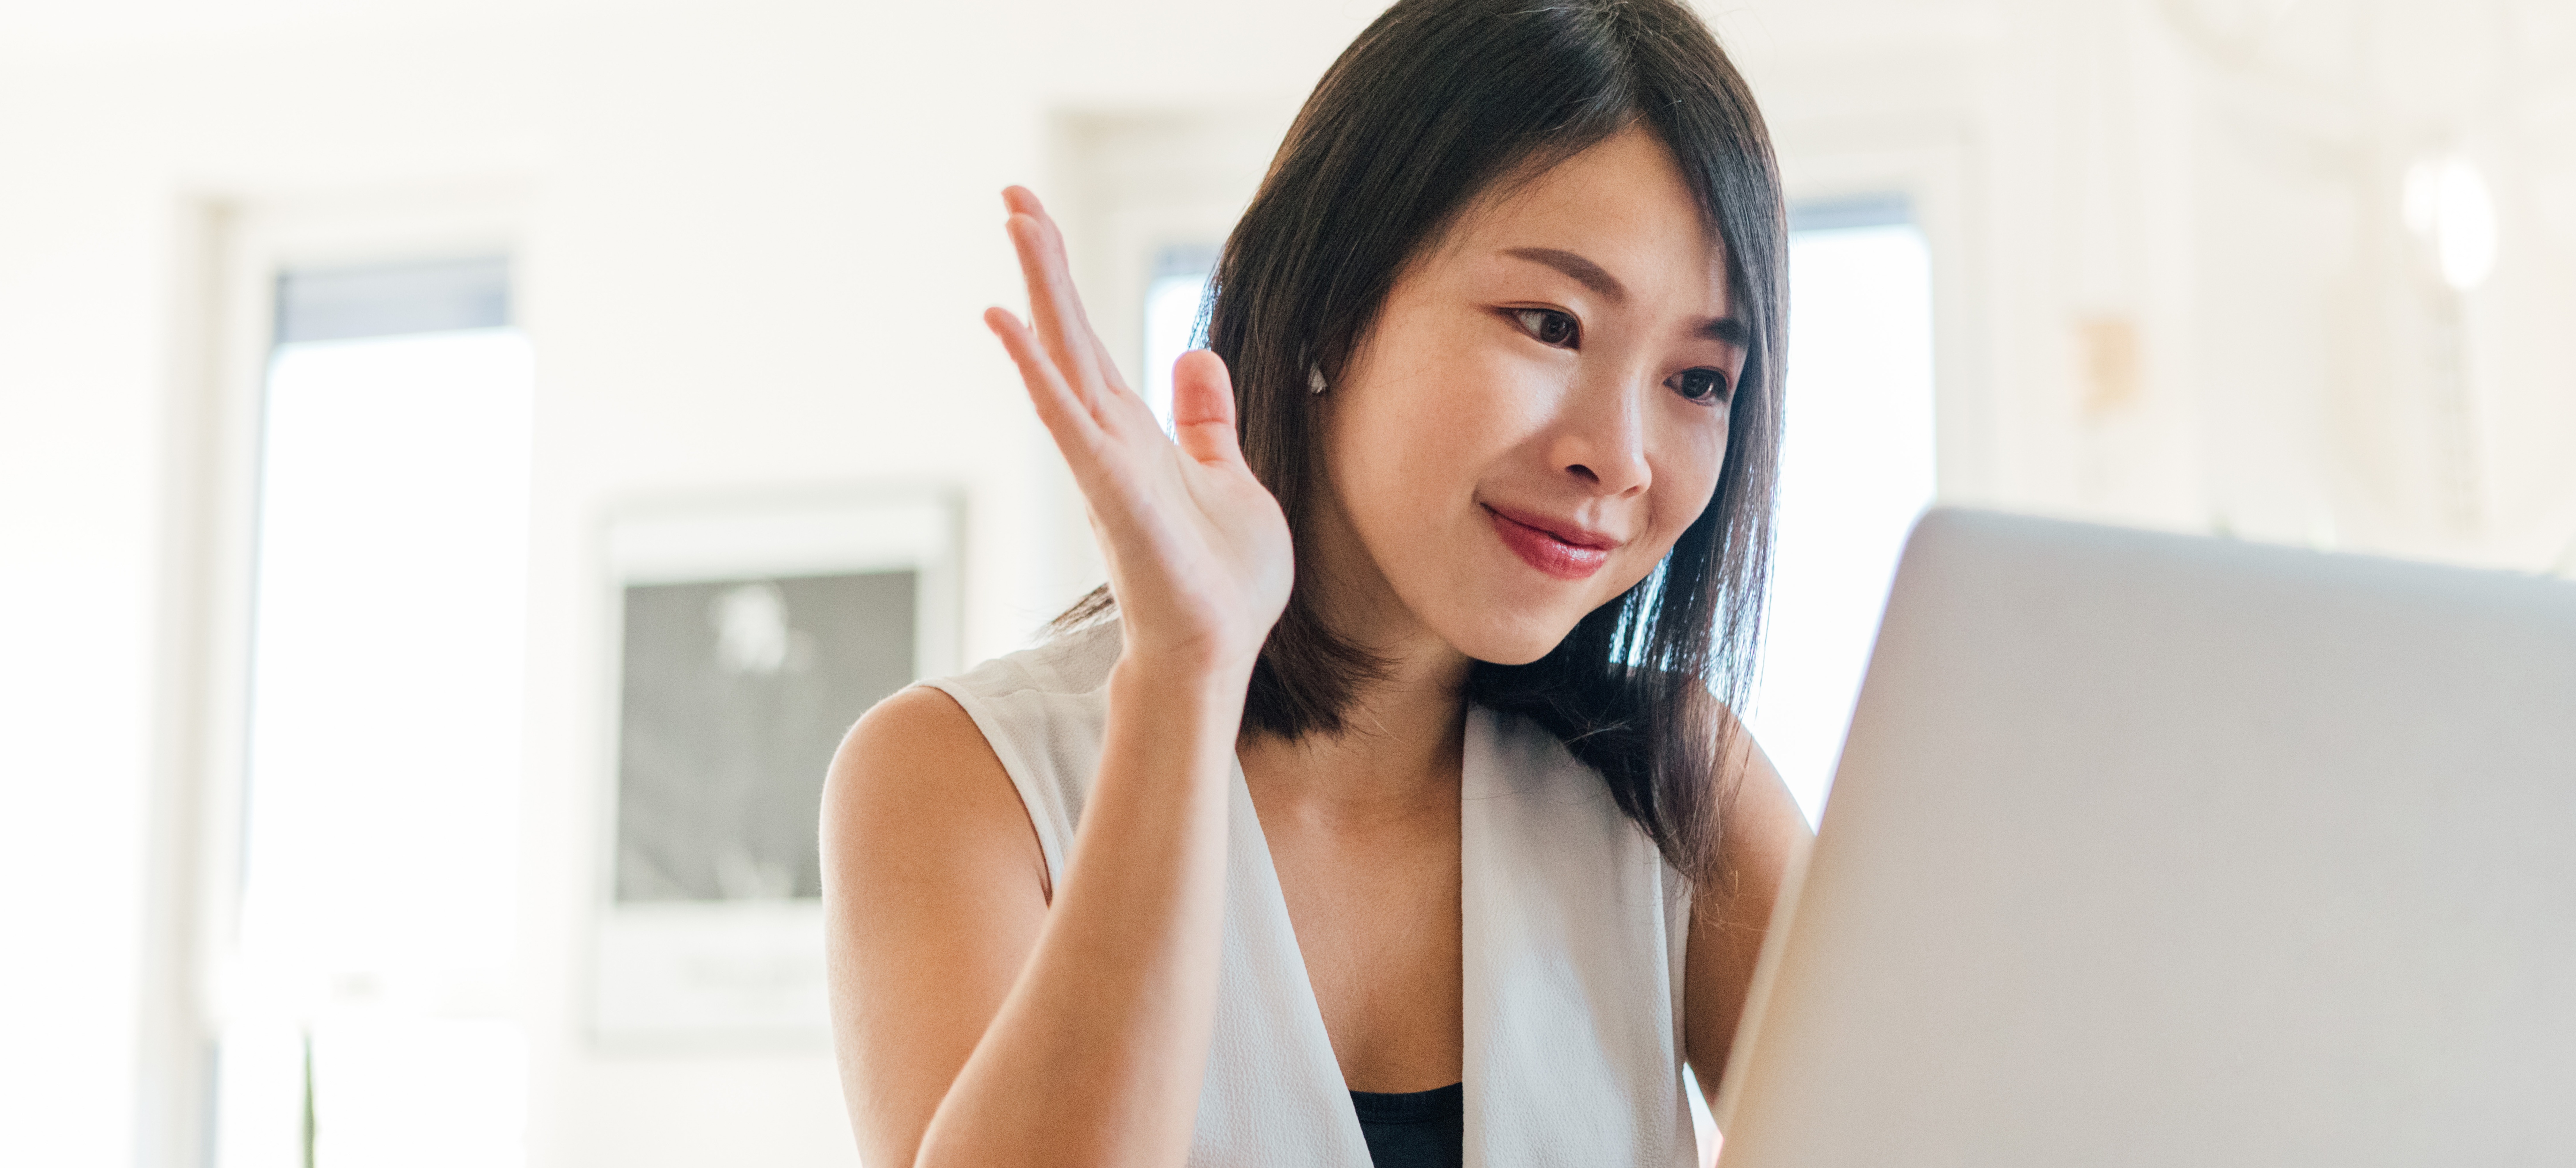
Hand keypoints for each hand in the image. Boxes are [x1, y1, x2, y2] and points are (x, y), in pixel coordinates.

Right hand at [985, 187, 1293, 677]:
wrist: (1218, 649)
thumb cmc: (1222, 580)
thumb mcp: (1229, 478)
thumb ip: (1207, 421)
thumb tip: (1194, 356)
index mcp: (1135, 435)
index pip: (1091, 344)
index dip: (1065, 282)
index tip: (1037, 222)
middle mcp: (1109, 440)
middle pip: (1069, 335)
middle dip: (1043, 264)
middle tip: (1012, 194)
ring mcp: (1105, 464)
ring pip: (1063, 361)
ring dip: (1038, 294)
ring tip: (1015, 227)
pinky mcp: (1112, 493)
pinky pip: (1068, 423)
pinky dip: (1038, 375)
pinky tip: (1010, 328)